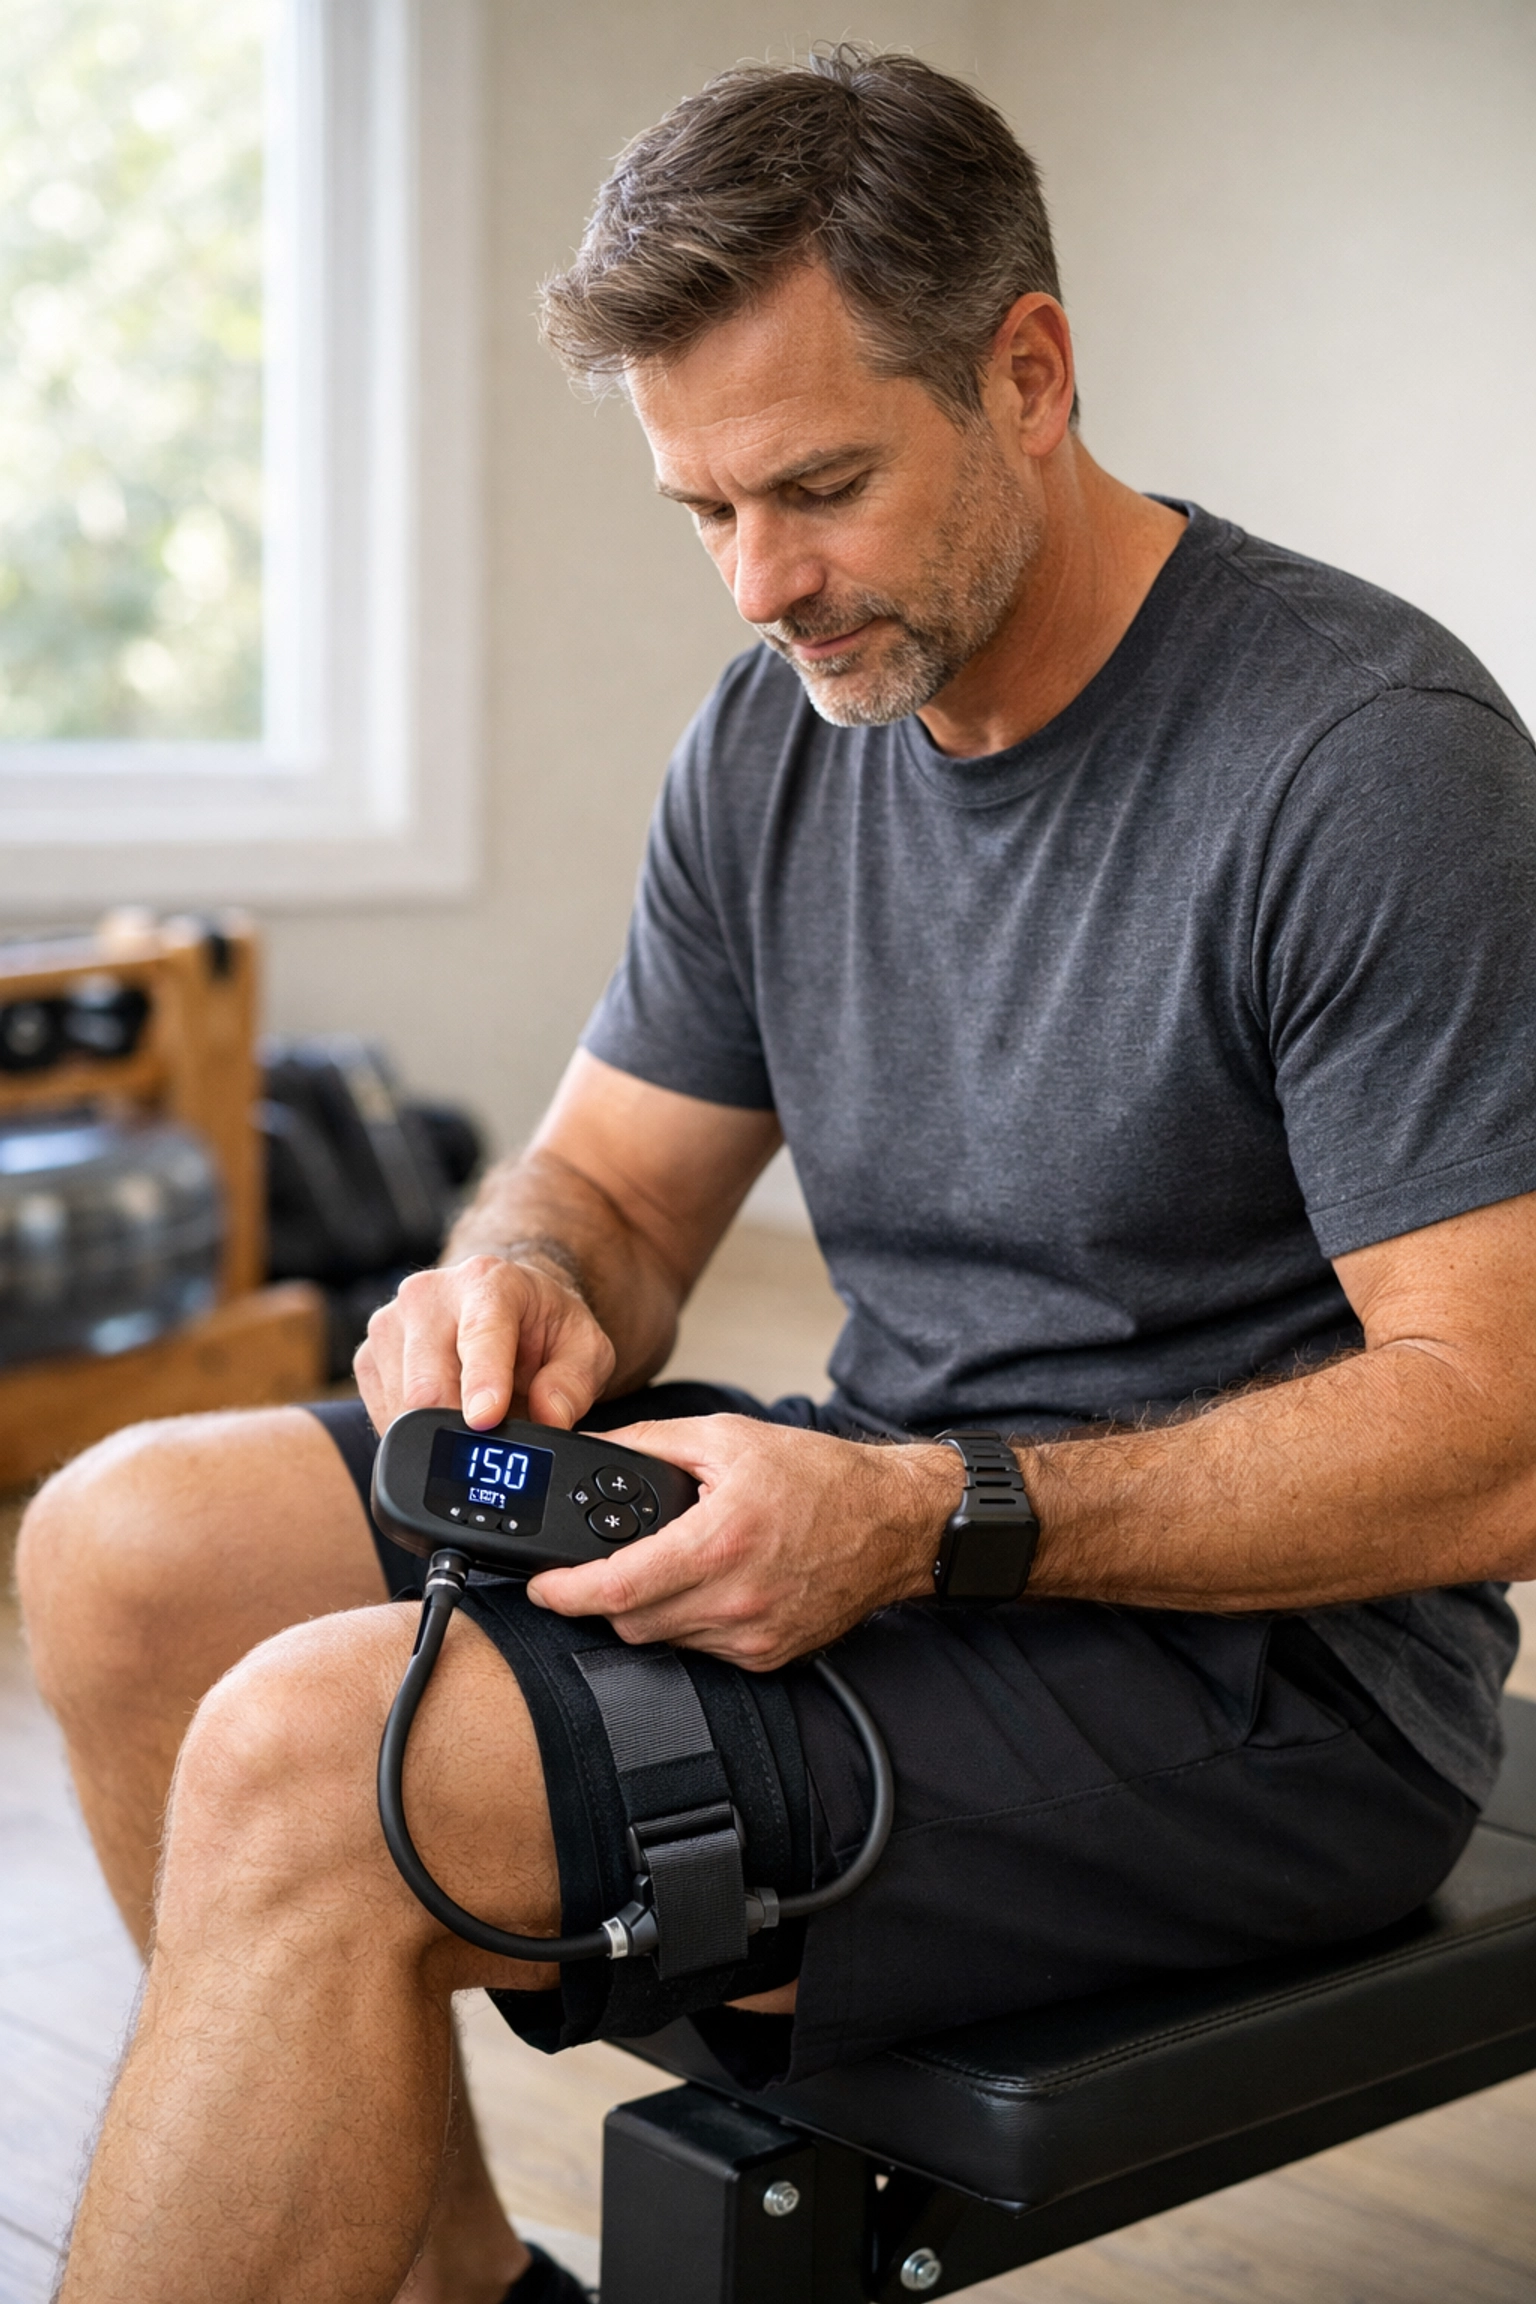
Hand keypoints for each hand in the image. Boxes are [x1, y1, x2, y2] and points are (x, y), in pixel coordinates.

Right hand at [353, 1254, 616, 1432]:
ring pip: (401, 1406)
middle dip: (460, 1430)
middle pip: (426, 1383)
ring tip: (475, 1422)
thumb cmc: (543, 1327)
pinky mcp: (367, 1356)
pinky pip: (383, 1415)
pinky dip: (417, 1433)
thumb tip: (550, 1417)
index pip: (479, 1335)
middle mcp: (428, 1295)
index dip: (483, 1382)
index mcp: (487, 1282)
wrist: (502, 1305)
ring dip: (441, 1434)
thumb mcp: (585, 1348)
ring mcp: (389, 1323)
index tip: (487, 1419)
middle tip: (494, 1451)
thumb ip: (574, 1383)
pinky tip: (447, 1417)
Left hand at [527, 1415, 963, 1666]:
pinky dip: (687, 1622)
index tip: (541, 1586)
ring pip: (662, 1639)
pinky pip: (700, 1649)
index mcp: (719, 1542)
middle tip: (601, 1567)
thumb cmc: (820, 1477)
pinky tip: (705, 1586)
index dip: (566, 1593)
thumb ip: (648, 1443)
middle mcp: (735, 1599)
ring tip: (663, 1567)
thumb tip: (590, 1449)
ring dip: (645, 1609)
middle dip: (602, 1596)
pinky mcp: (767, 1656)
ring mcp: (752, 1636)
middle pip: (630, 1622)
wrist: (893, 1523)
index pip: (618, 1588)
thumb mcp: (727, 1438)